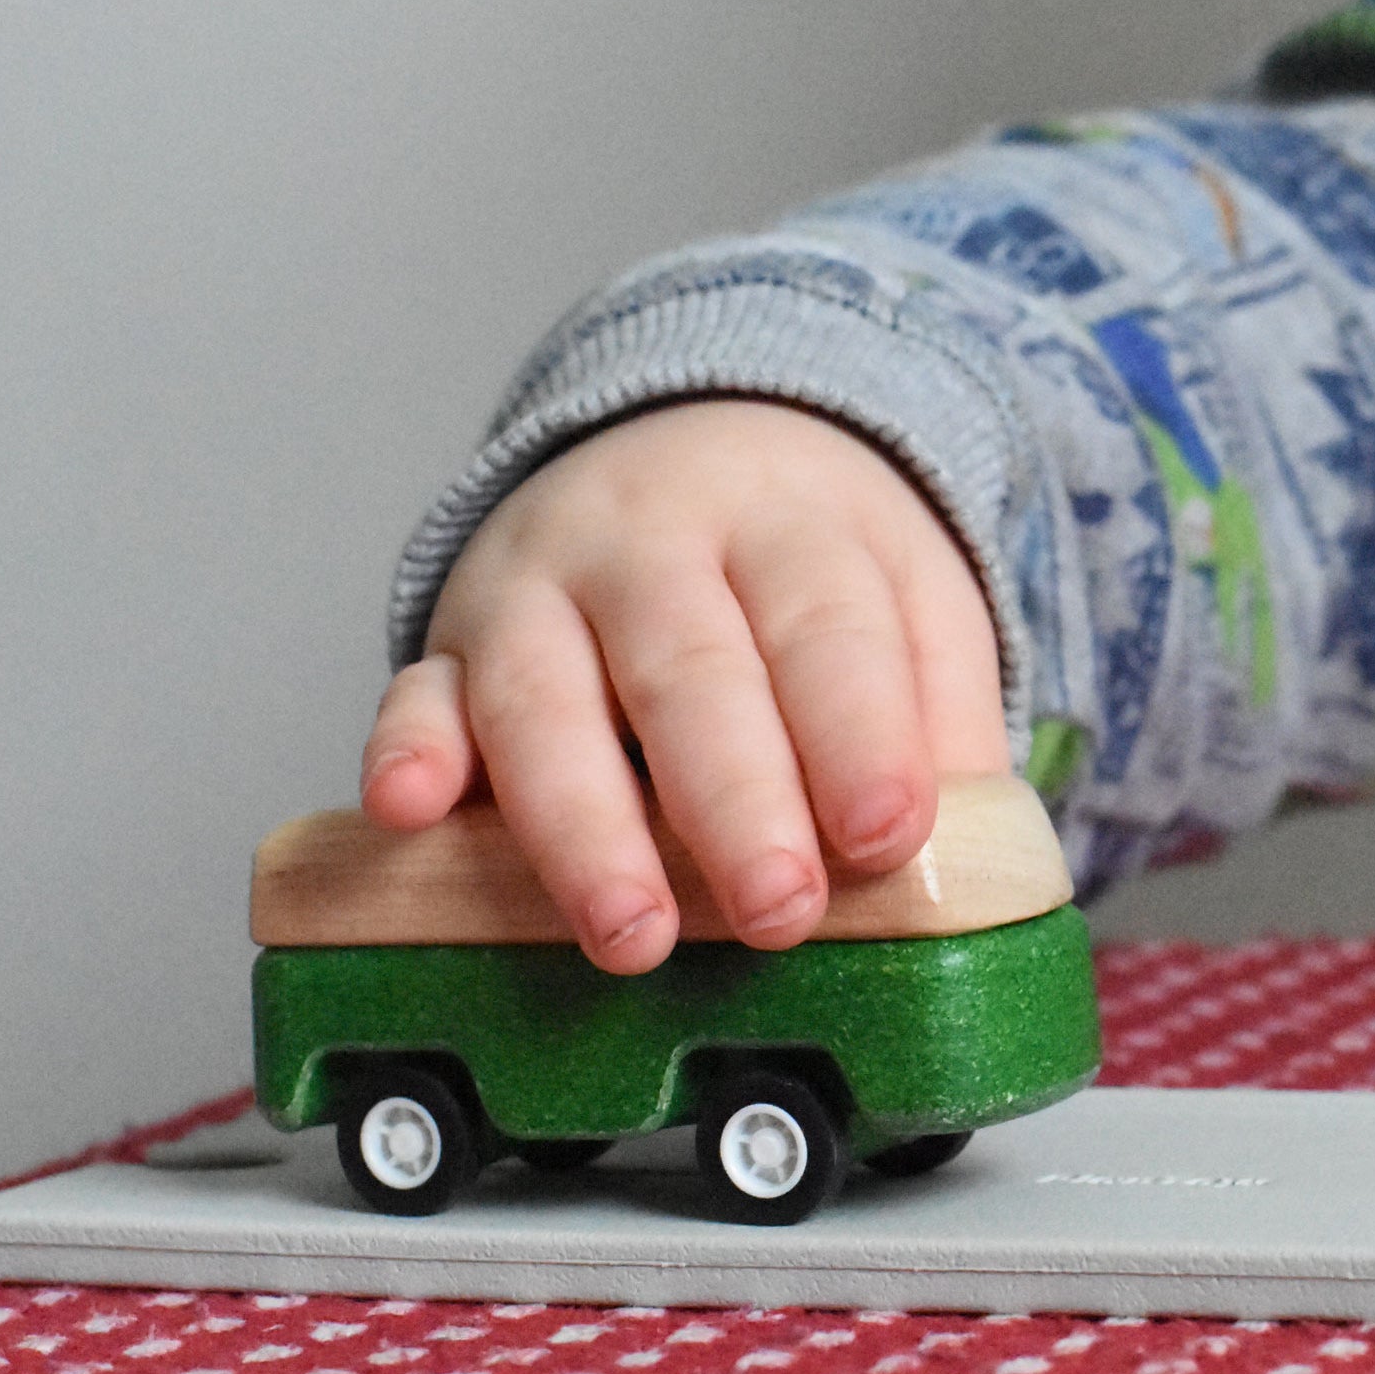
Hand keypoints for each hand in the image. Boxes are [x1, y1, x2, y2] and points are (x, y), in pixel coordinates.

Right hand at [361, 398, 1009, 972]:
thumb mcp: (909, 602)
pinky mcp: (456, 636)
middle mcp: (654, 543)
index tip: (883, 834)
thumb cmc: (805, 569)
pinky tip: (408, 812)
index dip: (856, 733)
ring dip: (582, 821)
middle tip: (778, 910)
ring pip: (546, 694)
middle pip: (690, 667)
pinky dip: (408, 749)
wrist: (687, 442)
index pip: (827, 626)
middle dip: (734, 799)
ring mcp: (541, 585)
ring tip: (631, 931)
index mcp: (788, 527)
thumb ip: (936, 717)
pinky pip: (418, 688)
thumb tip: (966, 861)